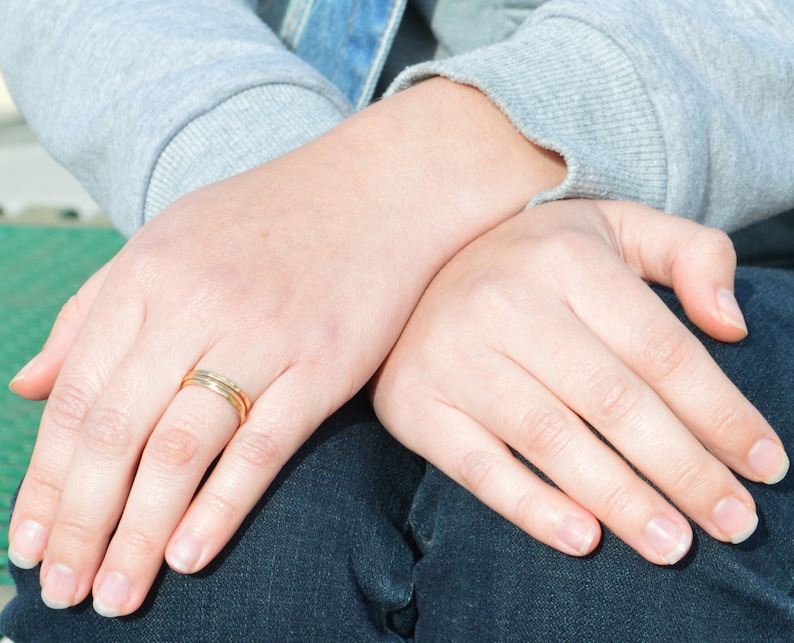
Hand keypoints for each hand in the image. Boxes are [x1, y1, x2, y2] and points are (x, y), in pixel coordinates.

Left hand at [5, 78, 564, 615]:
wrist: (379, 189)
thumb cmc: (272, 219)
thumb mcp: (169, 242)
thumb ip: (94, 312)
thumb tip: (26, 386)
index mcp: (148, 274)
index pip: (77, 396)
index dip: (45, 480)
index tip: (25, 546)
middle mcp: (197, 304)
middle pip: (117, 432)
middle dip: (81, 522)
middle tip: (61, 591)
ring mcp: (264, 335)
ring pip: (181, 449)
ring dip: (139, 533)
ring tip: (115, 596)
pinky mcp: (324, 363)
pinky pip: (263, 444)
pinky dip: (222, 505)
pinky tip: (188, 555)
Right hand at [371, 199, 788, 564]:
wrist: (414, 265)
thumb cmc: (531, 261)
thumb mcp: (614, 228)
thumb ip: (691, 253)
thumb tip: (732, 325)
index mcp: (565, 258)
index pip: (662, 350)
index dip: (722, 414)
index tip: (765, 464)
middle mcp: (504, 302)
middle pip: (614, 401)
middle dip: (685, 471)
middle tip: (734, 522)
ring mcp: (453, 354)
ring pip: (552, 439)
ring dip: (622, 501)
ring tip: (675, 545)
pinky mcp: (415, 400)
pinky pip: (478, 465)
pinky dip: (531, 507)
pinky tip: (583, 539)